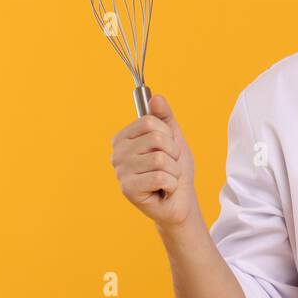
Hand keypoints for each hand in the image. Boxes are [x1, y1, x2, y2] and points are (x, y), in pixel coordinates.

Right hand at [110, 92, 196, 230]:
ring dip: (173, 170)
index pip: (149, 122)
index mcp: (124, 138)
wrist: (180, 200)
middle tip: (168, 166)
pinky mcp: (128, 190)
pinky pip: (160, 177)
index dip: (167, 135)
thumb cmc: (175, 168)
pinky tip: (164, 190)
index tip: (166, 148)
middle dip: (172, 153)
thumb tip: (156, 97)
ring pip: (160, 159)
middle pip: (155, 139)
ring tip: (167, 178)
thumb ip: (165, 117)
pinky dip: (171, 184)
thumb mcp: (174, 138)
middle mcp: (117, 154)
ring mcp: (121, 172)